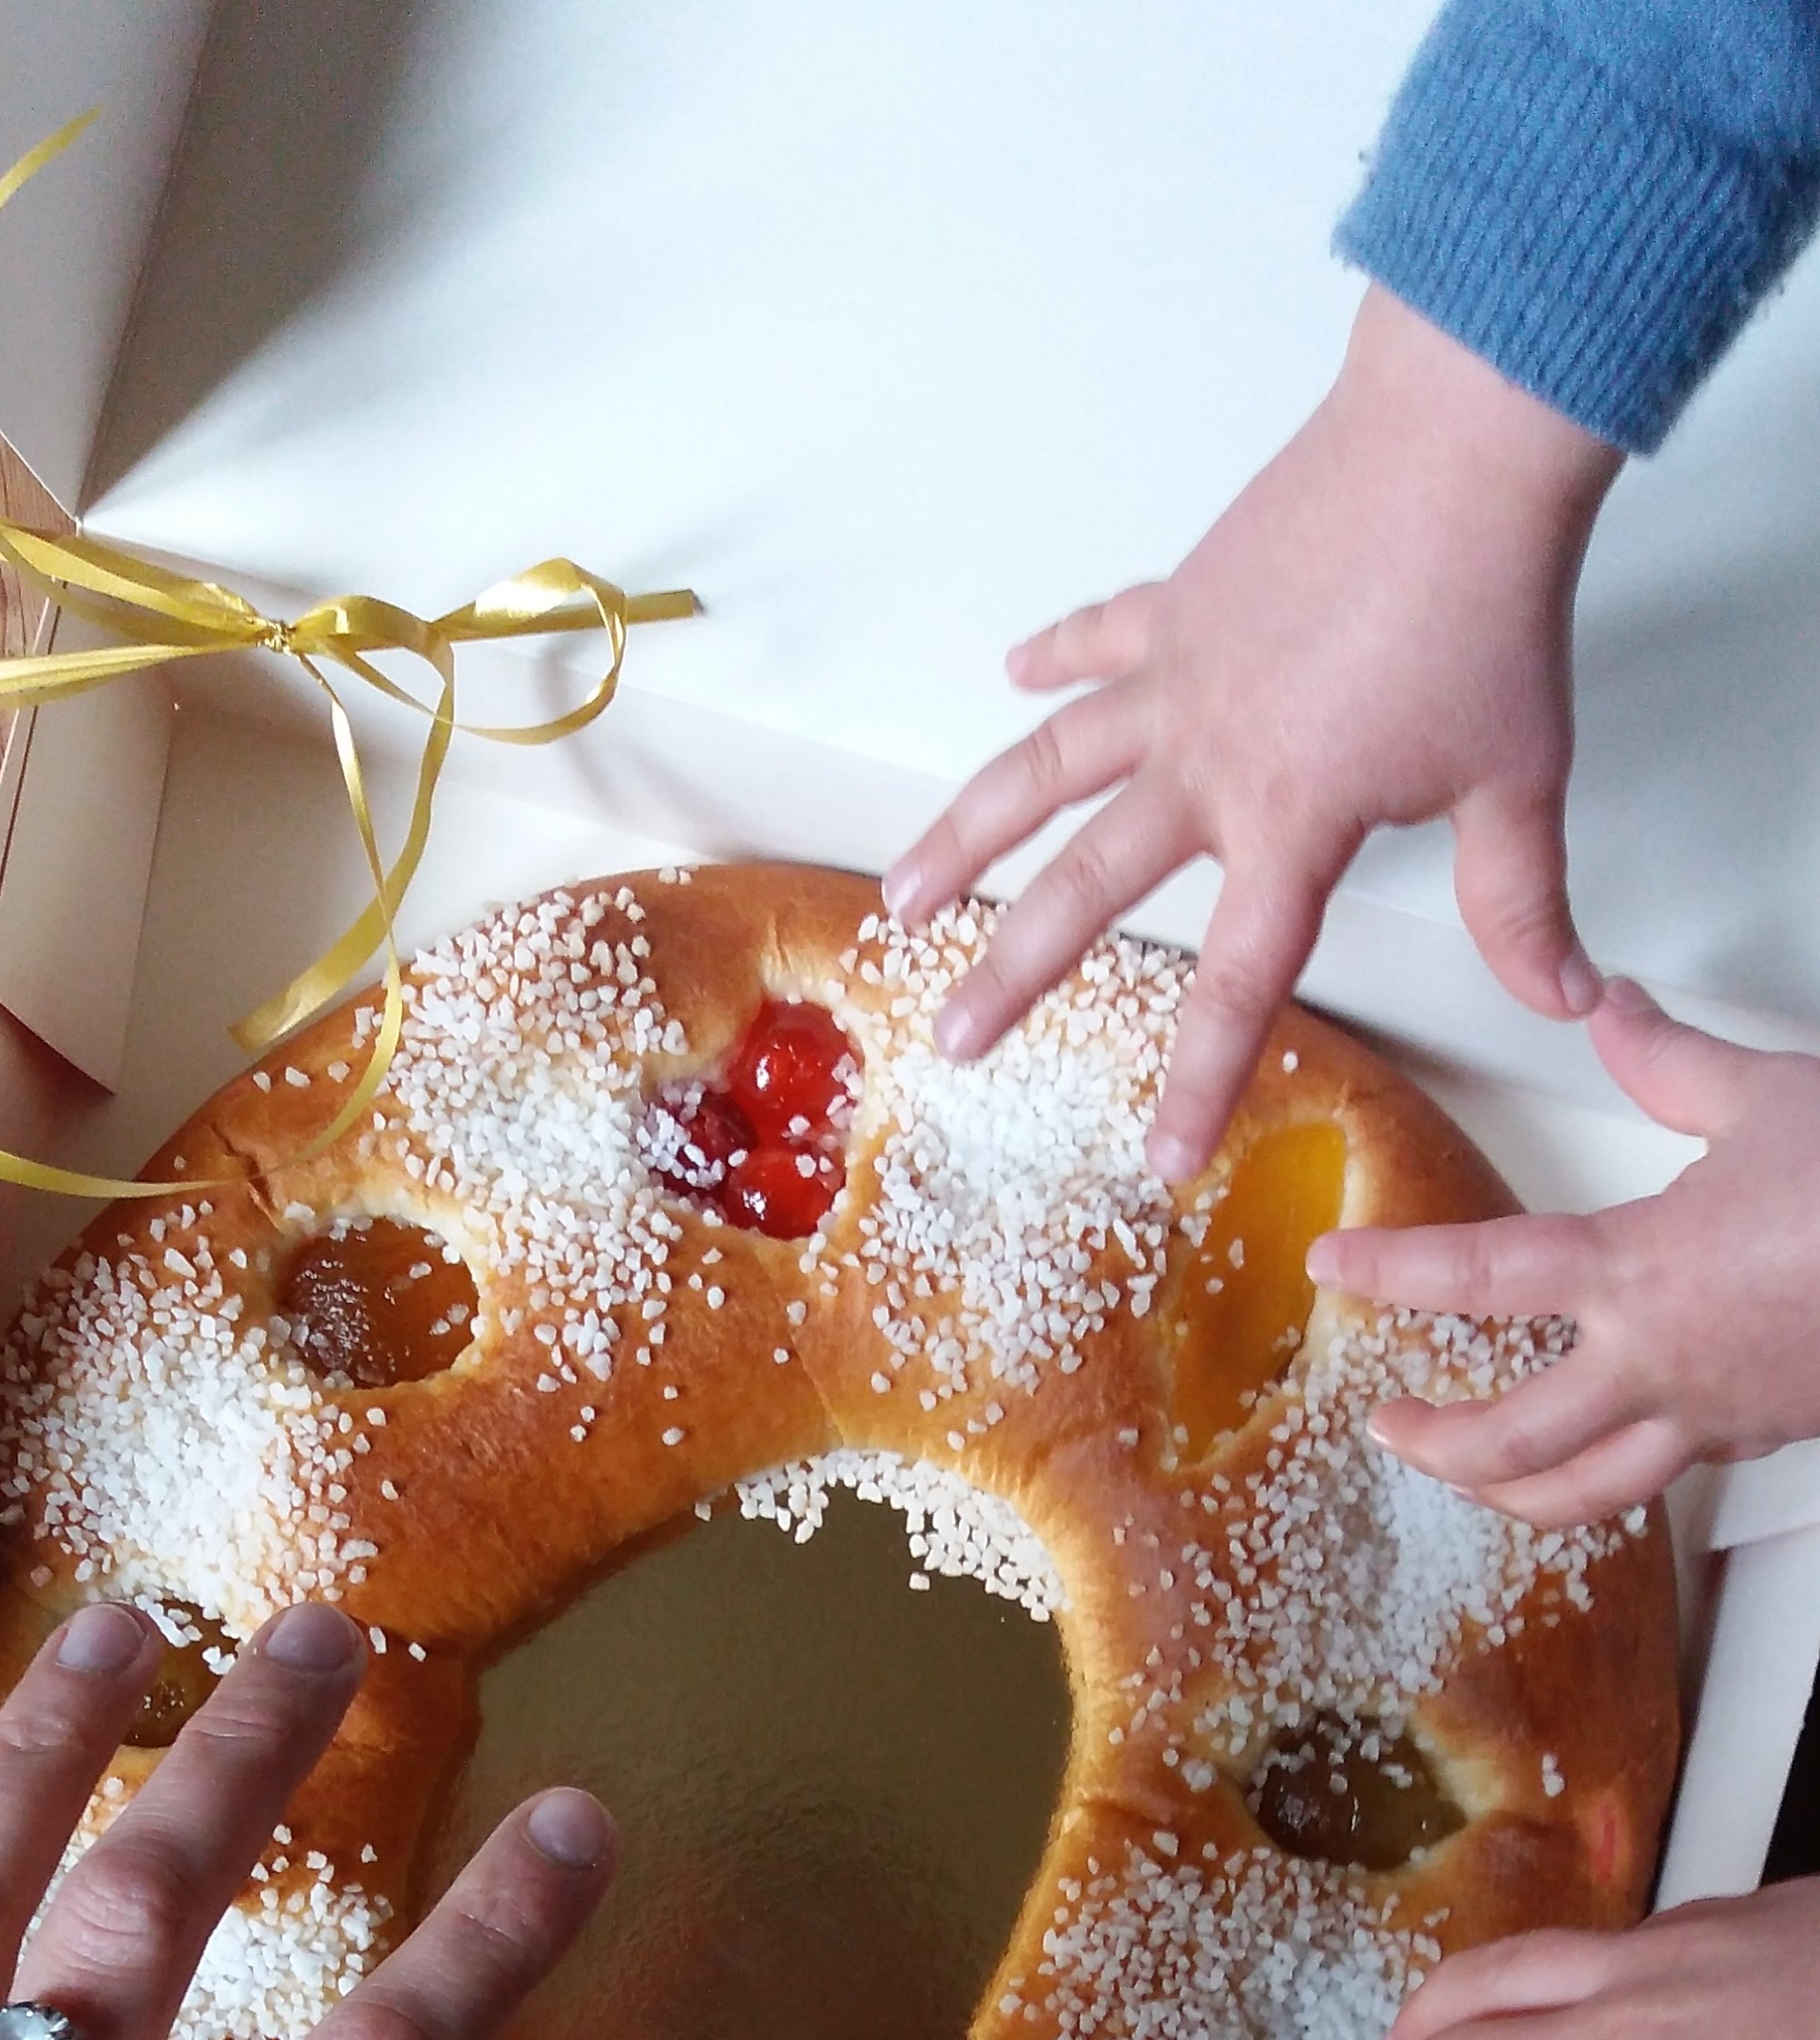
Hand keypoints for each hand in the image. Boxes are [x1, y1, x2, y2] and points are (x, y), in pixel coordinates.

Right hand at [883, 286, 1618, 1178]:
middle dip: (1015, 975)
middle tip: (955, 1039)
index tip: (1161, 1157)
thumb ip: (1522, 901)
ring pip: (1043, 769)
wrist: (1457, 452)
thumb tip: (1566, 996)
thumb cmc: (1489, 608)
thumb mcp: (1517, 777)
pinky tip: (1009, 670)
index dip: (1198, 1078)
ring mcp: (1178, 676)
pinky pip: (1099, 638)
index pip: (1235, 980)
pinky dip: (1055, 654)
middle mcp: (1206, 759)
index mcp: (1289, 820)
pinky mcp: (1181, 601)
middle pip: (1088, 887)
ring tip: (904, 892)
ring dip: (967, 834)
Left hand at [1308, 978, 1819, 1522]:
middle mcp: (1662, 1366)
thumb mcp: (1765, 1095)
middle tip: (1389, 1424)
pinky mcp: (1766, 1437)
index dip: (1392, 1271)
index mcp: (1639, 1275)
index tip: (1338, 1266)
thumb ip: (1668, 1061)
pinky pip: (1665, 1477)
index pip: (1478, 1278)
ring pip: (1584, 1496)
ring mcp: (1714, 1418)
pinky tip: (1603, 1453)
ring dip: (1506, 1494)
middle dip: (1433, 1443)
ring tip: (1468, 1474)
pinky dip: (1610, 1478)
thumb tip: (1616, 1011)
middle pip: (1508, 1440)